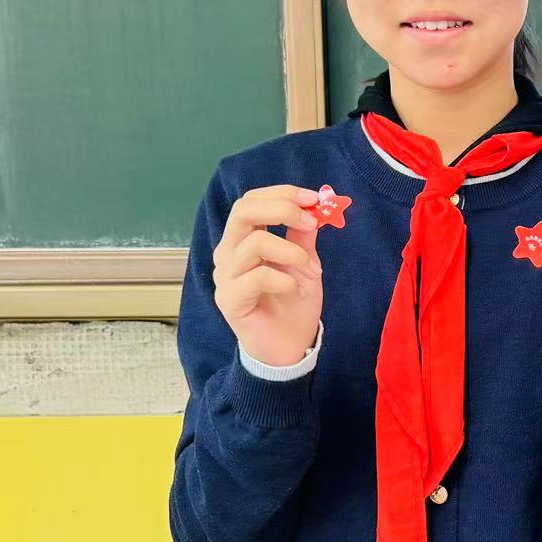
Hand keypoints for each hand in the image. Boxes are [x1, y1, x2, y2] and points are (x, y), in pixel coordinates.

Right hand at [212, 185, 324, 367]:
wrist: (289, 347)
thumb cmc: (293, 304)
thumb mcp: (305, 263)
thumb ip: (303, 236)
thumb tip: (315, 206)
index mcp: (242, 240)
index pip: (251, 201)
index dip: (282, 194)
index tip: (314, 199)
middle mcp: (228, 253)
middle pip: (243, 211)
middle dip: (282, 209)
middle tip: (311, 222)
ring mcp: (226, 276)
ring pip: (255, 242)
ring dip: (292, 252)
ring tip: (310, 271)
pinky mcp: (230, 300)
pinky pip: (258, 276)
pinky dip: (285, 279)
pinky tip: (294, 290)